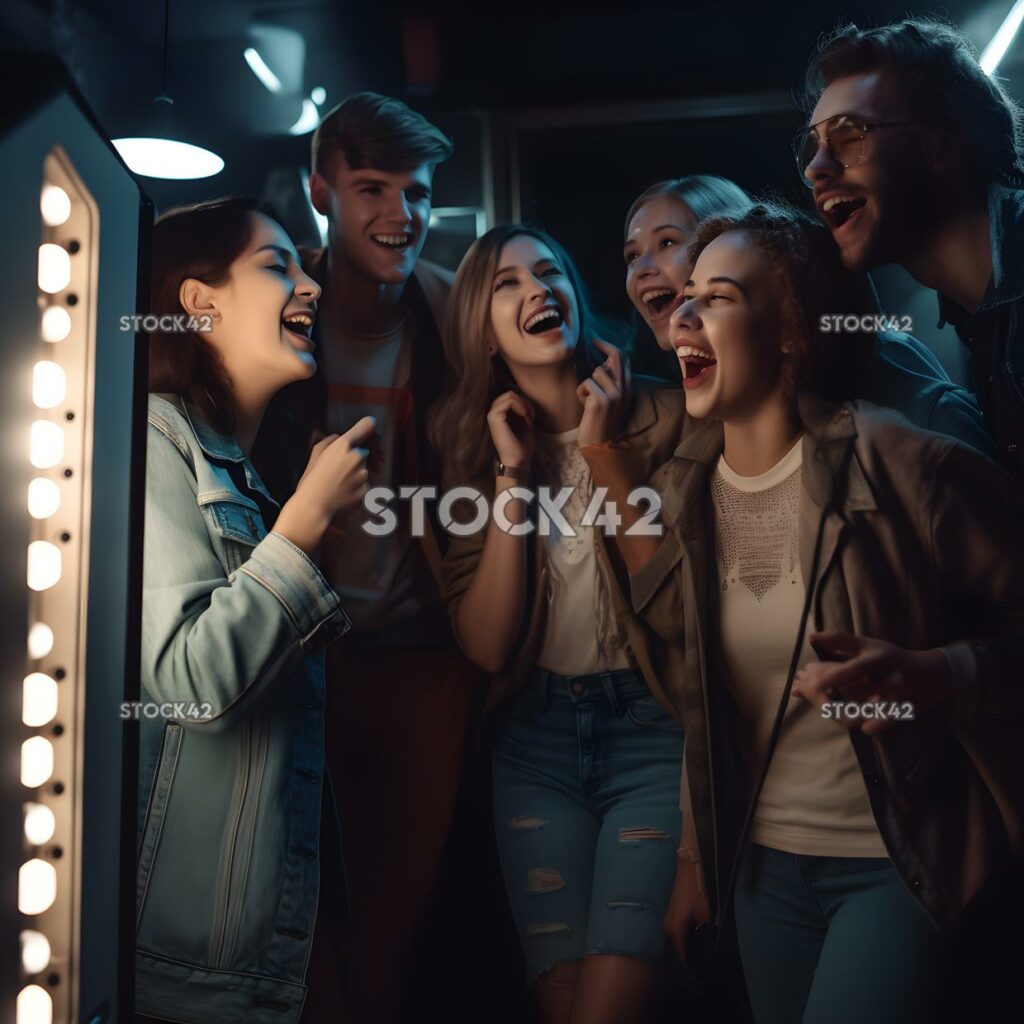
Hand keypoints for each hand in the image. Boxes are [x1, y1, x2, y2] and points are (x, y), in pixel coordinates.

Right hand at [295, 416, 375, 519]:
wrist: (314, 506)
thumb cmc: (311, 479)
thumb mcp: (316, 454)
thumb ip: (331, 441)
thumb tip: (340, 438)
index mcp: (344, 445)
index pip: (366, 427)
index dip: (368, 425)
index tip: (370, 425)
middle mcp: (357, 457)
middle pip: (364, 452)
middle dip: (356, 457)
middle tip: (342, 468)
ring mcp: (363, 474)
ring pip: (364, 469)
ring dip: (356, 473)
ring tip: (339, 483)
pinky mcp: (366, 489)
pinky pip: (364, 484)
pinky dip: (356, 487)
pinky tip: (343, 492)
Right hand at [487, 390, 534, 469]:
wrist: (518, 460)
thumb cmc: (522, 447)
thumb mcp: (526, 425)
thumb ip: (524, 412)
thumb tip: (526, 401)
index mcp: (500, 415)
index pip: (511, 397)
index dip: (524, 402)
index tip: (531, 416)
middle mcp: (494, 413)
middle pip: (509, 393)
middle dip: (524, 401)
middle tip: (531, 415)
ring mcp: (492, 414)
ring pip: (509, 395)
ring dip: (523, 404)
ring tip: (528, 416)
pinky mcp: (494, 417)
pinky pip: (509, 401)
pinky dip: (520, 406)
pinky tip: (524, 417)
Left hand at [578, 339, 630, 445]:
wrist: (599, 446)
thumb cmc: (600, 423)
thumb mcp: (611, 401)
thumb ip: (611, 383)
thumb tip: (604, 362)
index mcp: (628, 389)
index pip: (623, 360)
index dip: (609, 348)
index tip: (597, 342)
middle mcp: (624, 390)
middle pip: (615, 357)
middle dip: (602, 348)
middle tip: (593, 343)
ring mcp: (614, 395)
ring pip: (596, 372)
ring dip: (587, 384)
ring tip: (588, 399)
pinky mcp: (601, 400)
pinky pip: (586, 384)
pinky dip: (581, 393)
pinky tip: (585, 406)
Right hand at [664, 856, 710, 965]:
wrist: (685, 872)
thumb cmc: (694, 892)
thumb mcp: (704, 913)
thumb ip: (705, 930)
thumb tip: (708, 943)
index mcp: (675, 929)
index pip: (681, 954)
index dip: (690, 964)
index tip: (698, 971)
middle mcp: (668, 927)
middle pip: (679, 947)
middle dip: (689, 953)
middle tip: (702, 959)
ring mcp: (668, 920)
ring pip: (678, 938)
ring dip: (687, 943)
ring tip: (699, 948)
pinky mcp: (670, 914)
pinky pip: (677, 930)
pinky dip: (684, 934)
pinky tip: (693, 933)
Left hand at [792, 631, 952, 734]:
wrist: (930, 674)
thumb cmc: (891, 658)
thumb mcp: (869, 645)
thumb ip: (840, 640)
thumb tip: (812, 638)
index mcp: (877, 659)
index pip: (851, 669)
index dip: (830, 676)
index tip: (811, 682)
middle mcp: (888, 678)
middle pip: (852, 694)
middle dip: (829, 697)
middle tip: (814, 697)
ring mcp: (896, 698)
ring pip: (861, 711)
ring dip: (842, 712)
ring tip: (831, 709)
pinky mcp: (901, 713)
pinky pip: (877, 725)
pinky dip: (865, 725)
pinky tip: (856, 720)